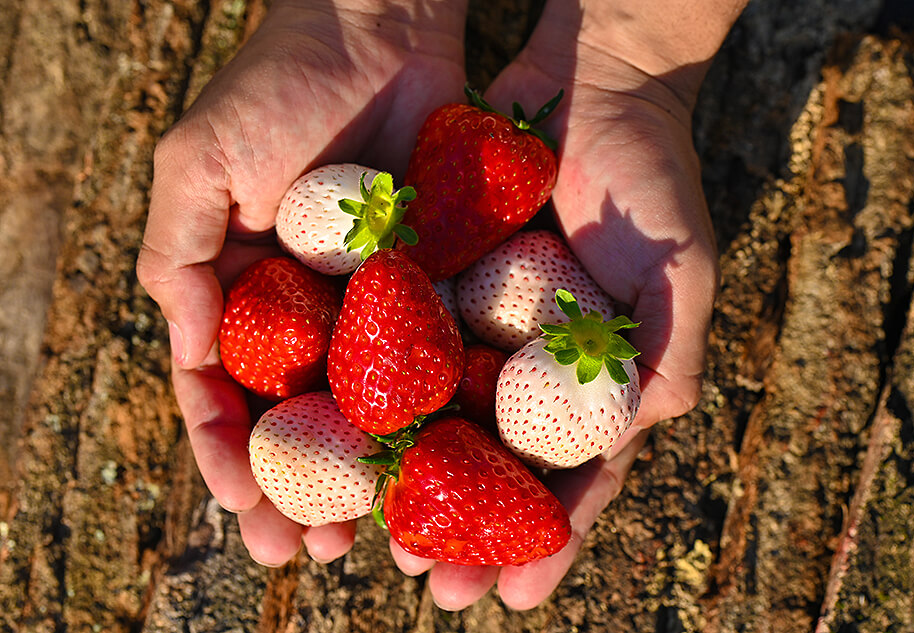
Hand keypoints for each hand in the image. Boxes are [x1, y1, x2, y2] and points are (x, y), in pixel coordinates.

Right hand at [137, 0, 466, 565]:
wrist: (381, 23)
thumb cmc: (277, 83)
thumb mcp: (199, 163)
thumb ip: (178, 256)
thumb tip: (186, 353)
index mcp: (243, 295)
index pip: (226, 396)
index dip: (232, 458)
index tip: (247, 513)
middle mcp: (310, 313)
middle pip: (304, 422)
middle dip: (306, 491)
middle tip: (318, 552)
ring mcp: (377, 304)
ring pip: (373, 409)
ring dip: (374, 476)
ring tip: (380, 536)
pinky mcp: (437, 284)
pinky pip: (439, 360)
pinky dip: (440, 415)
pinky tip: (450, 465)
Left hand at [388, 0, 742, 609]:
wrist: (590, 81)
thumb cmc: (649, 172)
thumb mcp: (679, 265)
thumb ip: (668, 351)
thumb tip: (646, 431)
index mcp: (594, 377)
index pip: (572, 474)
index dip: (548, 537)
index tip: (515, 596)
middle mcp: (531, 362)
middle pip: (496, 464)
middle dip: (467, 529)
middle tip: (431, 584)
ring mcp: (481, 324)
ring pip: (440, 418)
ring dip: (410, 480)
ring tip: (373, 539)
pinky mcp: (437, 280)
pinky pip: (401, 343)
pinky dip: (377, 390)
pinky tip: (345, 438)